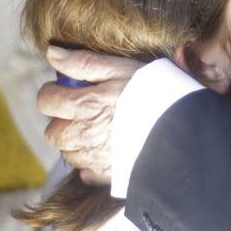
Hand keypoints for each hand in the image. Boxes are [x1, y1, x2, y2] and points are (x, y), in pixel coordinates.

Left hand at [38, 48, 144, 184]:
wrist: (184, 130)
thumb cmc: (156, 93)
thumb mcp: (122, 67)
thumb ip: (84, 62)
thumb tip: (52, 54)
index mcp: (85, 106)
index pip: (46, 101)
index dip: (54, 93)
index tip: (67, 90)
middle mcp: (85, 136)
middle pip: (52, 133)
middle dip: (63, 121)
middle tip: (83, 111)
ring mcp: (95, 159)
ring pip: (68, 153)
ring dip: (76, 142)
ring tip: (100, 129)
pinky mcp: (107, 176)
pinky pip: (86, 172)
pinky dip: (92, 161)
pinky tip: (110, 148)